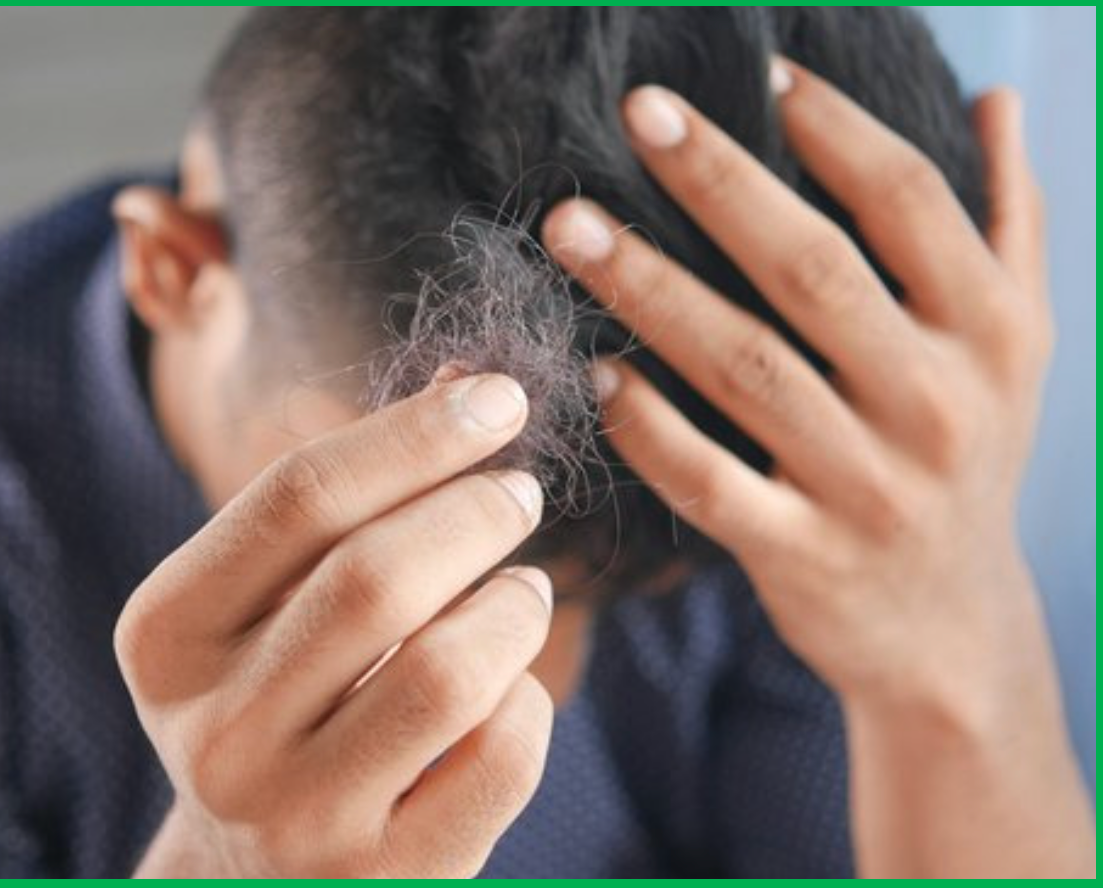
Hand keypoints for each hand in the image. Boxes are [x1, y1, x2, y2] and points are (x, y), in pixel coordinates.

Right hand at [116, 374, 553, 876]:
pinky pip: (501, 758)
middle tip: (519, 492)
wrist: (251, 878)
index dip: (414, 434)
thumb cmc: (277, 698)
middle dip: (475, 511)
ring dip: (515, 606)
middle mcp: (217, 733)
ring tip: (525, 589)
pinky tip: (510, 687)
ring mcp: (299, 818)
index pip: (297, 498)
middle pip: (375, 577)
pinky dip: (530, 700)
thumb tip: (472, 383)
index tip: (498, 398)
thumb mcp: (271, 601)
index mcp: (168, 636)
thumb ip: (353, 496)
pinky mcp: (388, 878)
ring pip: (449, 673)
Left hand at [543, 61, 1090, 875]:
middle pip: (813, 270)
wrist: (951, 628)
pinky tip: (597, 372)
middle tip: (636, 113)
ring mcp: (867, 486)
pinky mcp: (802, 556)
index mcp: (990, 333)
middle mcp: (937, 403)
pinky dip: (649, 426)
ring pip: (745, 368)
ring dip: (651, 290)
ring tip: (570, 227)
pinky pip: (712, 482)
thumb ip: (1008, 224)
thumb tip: (997, 99)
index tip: (758, 69)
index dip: (834, 128)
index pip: (909, 203)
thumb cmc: (967, 458)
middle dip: (718, 183)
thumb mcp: (1014, 347)